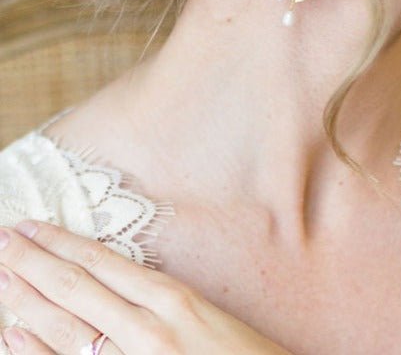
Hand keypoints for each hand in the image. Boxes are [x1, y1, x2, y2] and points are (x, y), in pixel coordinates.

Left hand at [0, 220, 291, 353]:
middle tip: (1, 239)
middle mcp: (150, 329)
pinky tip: (12, 333)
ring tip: (0, 272)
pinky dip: (39, 351)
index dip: (62, 243)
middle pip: (77, 288)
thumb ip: (167, 304)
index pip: (103, 263)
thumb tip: (126, 286)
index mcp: (173, 301)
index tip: (31, 226)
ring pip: (68, 325)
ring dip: (27, 297)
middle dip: (33, 262)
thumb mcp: (211, 322)